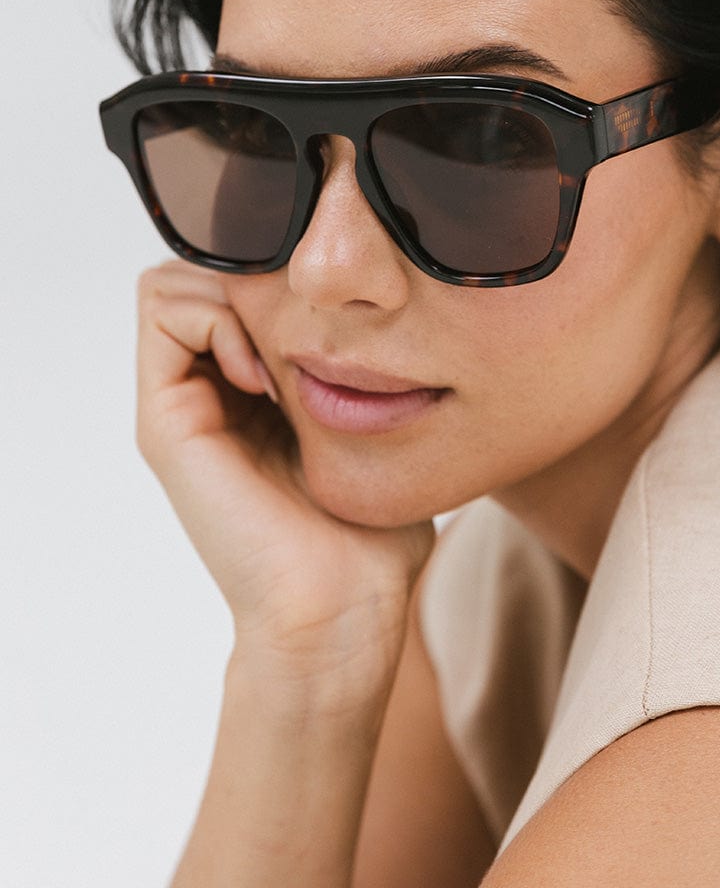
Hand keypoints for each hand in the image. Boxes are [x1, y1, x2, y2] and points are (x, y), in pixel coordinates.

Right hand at [135, 260, 434, 692]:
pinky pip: (162, 312)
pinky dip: (216, 320)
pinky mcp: (166, 422)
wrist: (339, 612)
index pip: (237, 284)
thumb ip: (359, 381)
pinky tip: (261, 377)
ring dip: (232, 298)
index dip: (275, 280)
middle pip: (202, 276)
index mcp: (252, 394)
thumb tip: (389, 322)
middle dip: (252, 280)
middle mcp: (209, 392)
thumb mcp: (371, 435)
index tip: (329, 325)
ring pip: (173, 284)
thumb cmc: (370, 536)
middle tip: (301, 335)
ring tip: (278, 361)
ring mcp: (182, 405)